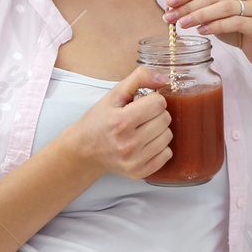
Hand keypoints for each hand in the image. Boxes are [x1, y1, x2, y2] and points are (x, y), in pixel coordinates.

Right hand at [56, 65, 172, 179]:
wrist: (84, 150)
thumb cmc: (99, 121)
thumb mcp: (114, 95)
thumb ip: (139, 78)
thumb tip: (165, 79)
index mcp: (121, 121)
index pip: (159, 103)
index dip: (152, 100)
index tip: (141, 104)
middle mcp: (128, 143)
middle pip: (165, 119)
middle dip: (156, 114)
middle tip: (141, 117)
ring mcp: (134, 160)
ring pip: (168, 136)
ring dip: (159, 130)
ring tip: (142, 130)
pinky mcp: (139, 172)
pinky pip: (167, 154)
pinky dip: (159, 147)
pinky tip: (145, 144)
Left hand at [162, 0, 251, 67]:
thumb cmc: (242, 27)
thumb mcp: (220, 13)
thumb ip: (203, 6)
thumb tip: (174, 7)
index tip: (169, 2)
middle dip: (188, 6)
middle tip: (170, 16)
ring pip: (222, 7)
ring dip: (198, 15)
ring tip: (182, 24)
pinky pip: (233, 22)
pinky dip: (215, 26)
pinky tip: (202, 31)